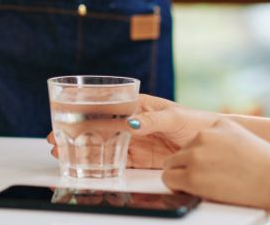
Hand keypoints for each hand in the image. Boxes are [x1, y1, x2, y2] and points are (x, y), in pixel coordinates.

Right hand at [47, 94, 217, 168]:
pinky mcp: (140, 158)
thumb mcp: (174, 116)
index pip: (105, 107)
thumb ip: (152, 120)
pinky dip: (99, 162)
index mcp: (136, 106)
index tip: (65, 119)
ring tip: (62, 153)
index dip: (83, 113)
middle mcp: (131, 122)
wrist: (215, 145)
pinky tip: (85, 164)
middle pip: (97, 127)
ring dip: (82, 148)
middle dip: (74, 132)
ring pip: (102, 144)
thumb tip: (131, 123)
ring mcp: (134, 140)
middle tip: (54, 139)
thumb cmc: (198, 121)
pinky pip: (115, 160)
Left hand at [162, 119, 269, 209]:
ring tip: (204, 185)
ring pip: (171, 165)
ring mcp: (196, 155)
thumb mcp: (243, 138)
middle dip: (187, 166)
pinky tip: (192, 190)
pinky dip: (176, 187)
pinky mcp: (192, 176)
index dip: (199, 157)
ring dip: (182, 176)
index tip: (211, 167)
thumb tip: (206, 149)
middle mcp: (203, 136)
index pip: (194, 140)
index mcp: (217, 125)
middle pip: (180, 152)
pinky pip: (169, 179)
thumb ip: (222, 139)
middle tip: (206, 180)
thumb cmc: (268, 167)